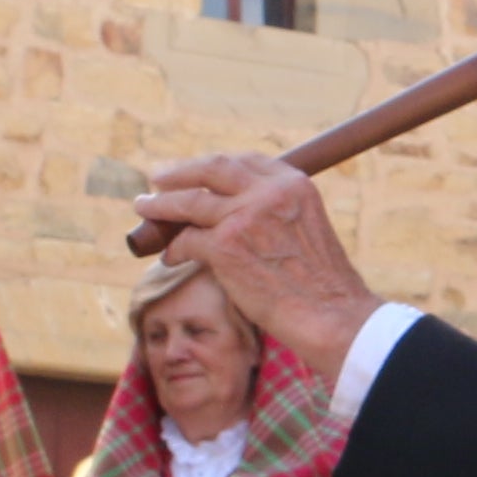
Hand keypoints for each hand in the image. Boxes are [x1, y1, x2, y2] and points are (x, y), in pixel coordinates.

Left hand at [125, 153, 380, 382]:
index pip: (245, 161)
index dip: (214, 166)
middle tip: (157, 179)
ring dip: (161, 206)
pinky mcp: (225, 246)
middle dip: (179, 173)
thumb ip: (275, 212)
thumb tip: (233, 213)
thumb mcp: (307, 228)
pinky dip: (174, 249)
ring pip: (189, 202)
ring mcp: (244, 216)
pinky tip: (169, 257)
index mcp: (293, 184)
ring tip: (144, 208)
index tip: (197, 171)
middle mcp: (268, 192)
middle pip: (211, 169)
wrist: (331, 314)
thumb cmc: (321, 284)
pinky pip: (187, 240)